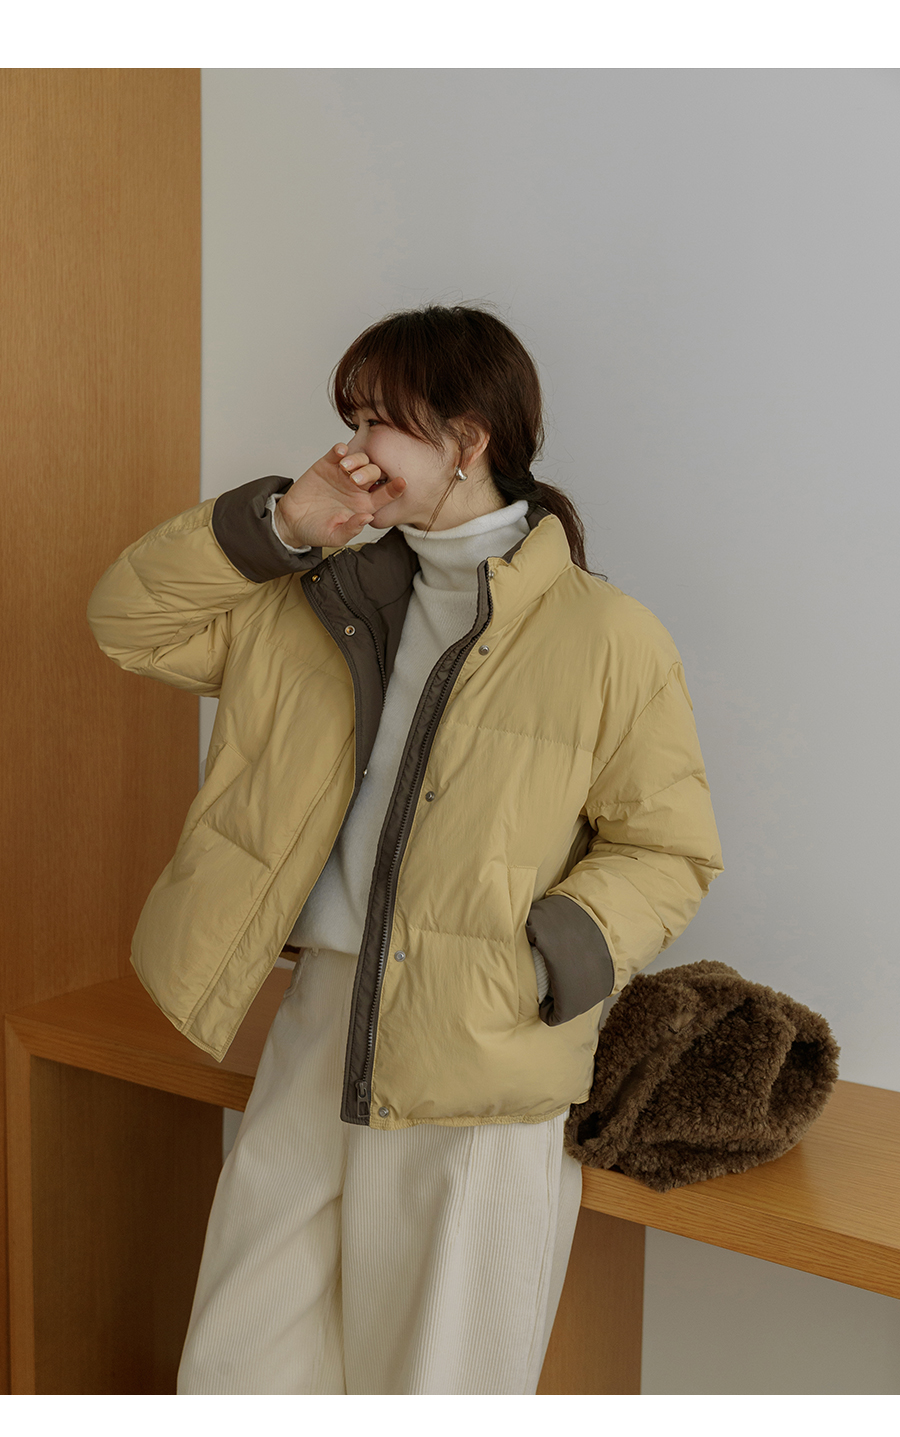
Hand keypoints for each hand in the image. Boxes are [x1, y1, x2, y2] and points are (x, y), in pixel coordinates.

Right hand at [273, 444, 406, 548]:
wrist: (291, 522)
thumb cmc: (315, 531)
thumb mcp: (334, 537)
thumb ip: (351, 528)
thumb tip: (368, 518)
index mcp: (363, 506)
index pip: (384, 495)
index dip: (395, 489)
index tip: (402, 482)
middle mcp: (356, 488)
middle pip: (375, 473)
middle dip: (370, 472)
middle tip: (355, 480)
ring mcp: (342, 475)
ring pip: (359, 459)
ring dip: (356, 460)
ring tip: (344, 468)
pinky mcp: (326, 466)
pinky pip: (337, 452)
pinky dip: (340, 449)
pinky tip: (339, 452)